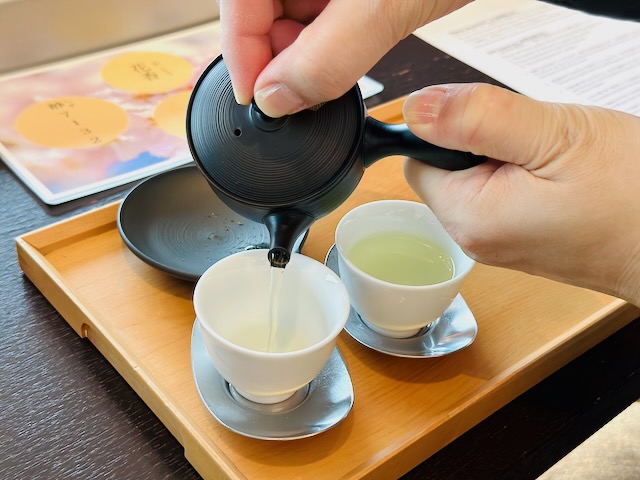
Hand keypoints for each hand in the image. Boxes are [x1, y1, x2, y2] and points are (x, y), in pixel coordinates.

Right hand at [218, 0, 470, 116]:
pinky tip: (357, 46)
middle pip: (263, 12)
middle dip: (284, 58)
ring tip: (343, 65)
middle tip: (311, 91)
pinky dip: (335, 37)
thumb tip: (278, 100)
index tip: (262, 105)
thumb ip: (325, 59)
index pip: (237, 8)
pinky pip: (324, 10)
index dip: (245, 61)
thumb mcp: (381, 5)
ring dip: (312, 51)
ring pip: (295, 15)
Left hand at [402, 83, 639, 304]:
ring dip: (506, 157)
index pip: (417, 160)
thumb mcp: (551, 136)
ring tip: (554, 163)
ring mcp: (498, 242)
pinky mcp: (520, 238)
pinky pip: (501, 194)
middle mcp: (475, 238)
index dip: (445, 131)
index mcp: (468, 217)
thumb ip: (476, 118)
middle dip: (480, 143)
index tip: (490, 124)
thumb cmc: (631, 196)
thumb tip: (416, 108)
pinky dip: (522, 175)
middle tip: (535, 145)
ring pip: (476, 178)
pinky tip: (559, 178)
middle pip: (446, 169)